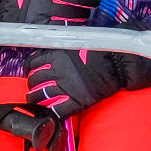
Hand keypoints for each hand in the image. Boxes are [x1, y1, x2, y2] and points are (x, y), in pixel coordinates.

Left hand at [24, 47, 150, 119]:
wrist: (120, 61)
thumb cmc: (104, 47)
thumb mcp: (81, 39)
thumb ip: (67, 41)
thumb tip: (61, 38)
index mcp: (57, 53)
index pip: (32, 62)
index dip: (30, 68)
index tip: (33, 70)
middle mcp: (57, 70)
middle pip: (34, 80)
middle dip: (33, 84)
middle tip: (36, 87)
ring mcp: (65, 86)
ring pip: (40, 96)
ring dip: (36, 99)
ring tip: (38, 101)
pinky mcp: (76, 101)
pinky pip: (57, 111)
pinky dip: (51, 113)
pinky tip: (51, 112)